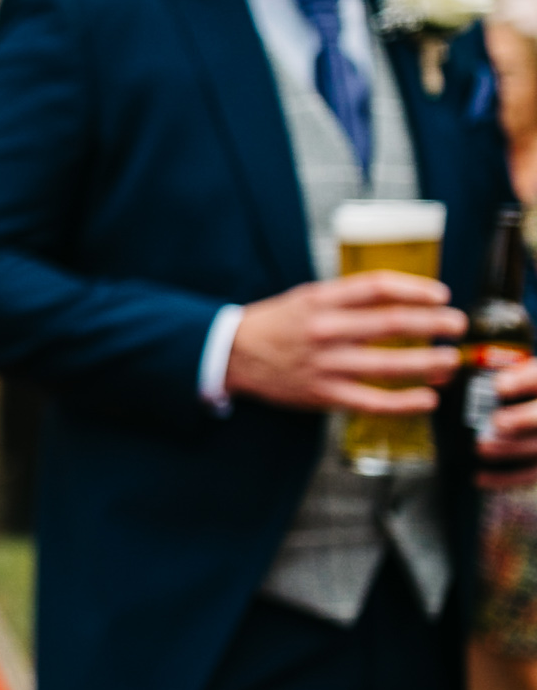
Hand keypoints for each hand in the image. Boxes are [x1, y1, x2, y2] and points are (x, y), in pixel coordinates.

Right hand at [224, 273, 463, 413]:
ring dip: (429, 363)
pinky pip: (372, 402)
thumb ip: (347, 297)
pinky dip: (405, 402)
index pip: (377, 287)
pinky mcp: (323, 394)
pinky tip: (427, 400)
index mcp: (320, 300)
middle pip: (392, 322)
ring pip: (389, 364)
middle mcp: (325, 329)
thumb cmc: (274, 324)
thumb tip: (399, 301)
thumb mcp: (305, 297)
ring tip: (450, 362)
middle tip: (458, 325)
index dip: (416, 289)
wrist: (231, 354)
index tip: (441, 295)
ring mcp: (325, 364)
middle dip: (434, 323)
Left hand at [479, 356, 536, 486]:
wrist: (511, 419)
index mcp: (535, 379)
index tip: (498, 386)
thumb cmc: (491, 392)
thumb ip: (472, 376)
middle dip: (523, 419)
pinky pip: (530, 473)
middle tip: (497, 422)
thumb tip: (437, 378)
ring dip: (511, 449)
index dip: (523, 381)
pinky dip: (505, 478)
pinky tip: (479, 478)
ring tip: (481, 448)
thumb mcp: (486, 379)